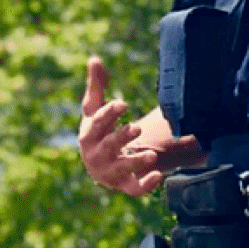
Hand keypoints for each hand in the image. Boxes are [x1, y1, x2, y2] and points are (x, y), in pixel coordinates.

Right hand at [77, 57, 163, 196]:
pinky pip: (135, 189)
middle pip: (109, 146)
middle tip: (137, 128)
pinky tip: (159, 176)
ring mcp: (111, 173)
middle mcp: (97, 156)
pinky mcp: (124, 186)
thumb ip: (96, 87)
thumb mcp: (94, 111)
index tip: (123, 104)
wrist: (98, 166)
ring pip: (124, 168)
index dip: (109, 113)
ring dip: (137, 161)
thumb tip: (94, 58)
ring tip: (152, 155)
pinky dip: (146, 185)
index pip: (98, 123)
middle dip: (122, 137)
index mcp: (88, 135)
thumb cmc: (97, 133)